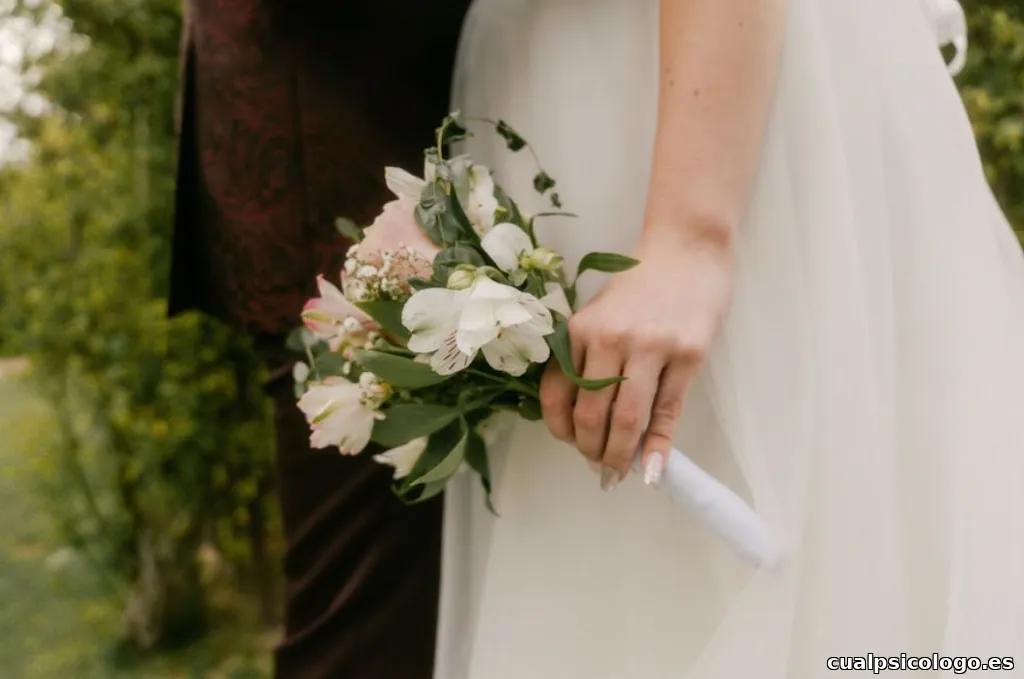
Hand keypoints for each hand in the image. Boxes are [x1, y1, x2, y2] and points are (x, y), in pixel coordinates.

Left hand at [539, 229, 733, 489]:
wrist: (687, 248)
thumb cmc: (640, 284)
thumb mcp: (599, 313)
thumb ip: (586, 357)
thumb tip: (584, 417)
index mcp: (580, 329)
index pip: (558, 393)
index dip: (561, 428)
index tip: (570, 444)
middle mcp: (610, 338)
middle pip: (592, 413)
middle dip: (591, 449)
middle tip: (598, 468)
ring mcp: (651, 346)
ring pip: (627, 417)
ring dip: (620, 454)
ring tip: (618, 472)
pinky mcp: (688, 353)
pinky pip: (668, 410)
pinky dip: (658, 444)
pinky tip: (652, 468)